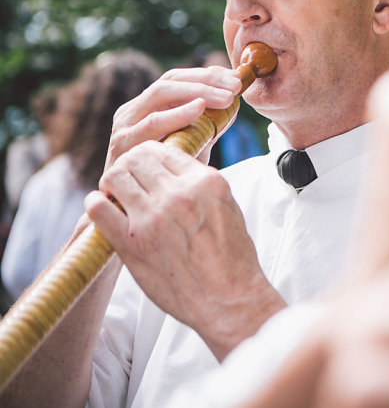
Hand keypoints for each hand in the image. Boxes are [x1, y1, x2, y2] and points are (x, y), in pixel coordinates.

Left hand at [87, 140, 285, 359]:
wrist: (228, 298)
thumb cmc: (232, 257)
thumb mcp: (228, 206)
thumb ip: (201, 184)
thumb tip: (174, 169)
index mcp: (206, 183)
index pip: (166, 150)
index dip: (153, 155)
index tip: (149, 165)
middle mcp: (178, 196)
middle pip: (137, 158)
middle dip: (131, 163)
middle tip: (130, 177)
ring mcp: (152, 219)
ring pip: (115, 176)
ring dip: (113, 181)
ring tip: (117, 192)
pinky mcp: (131, 244)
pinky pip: (98, 209)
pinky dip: (96, 202)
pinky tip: (103, 206)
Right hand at [105, 65, 242, 168]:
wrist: (133, 210)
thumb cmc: (165, 177)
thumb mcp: (192, 144)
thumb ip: (209, 124)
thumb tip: (235, 102)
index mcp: (147, 106)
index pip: (178, 78)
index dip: (207, 74)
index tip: (235, 77)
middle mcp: (133, 111)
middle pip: (170, 80)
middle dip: (206, 79)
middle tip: (235, 85)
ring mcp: (125, 125)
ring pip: (160, 93)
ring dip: (198, 91)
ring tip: (226, 97)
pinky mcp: (122, 143)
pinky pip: (152, 122)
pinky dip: (177, 113)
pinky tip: (200, 108)